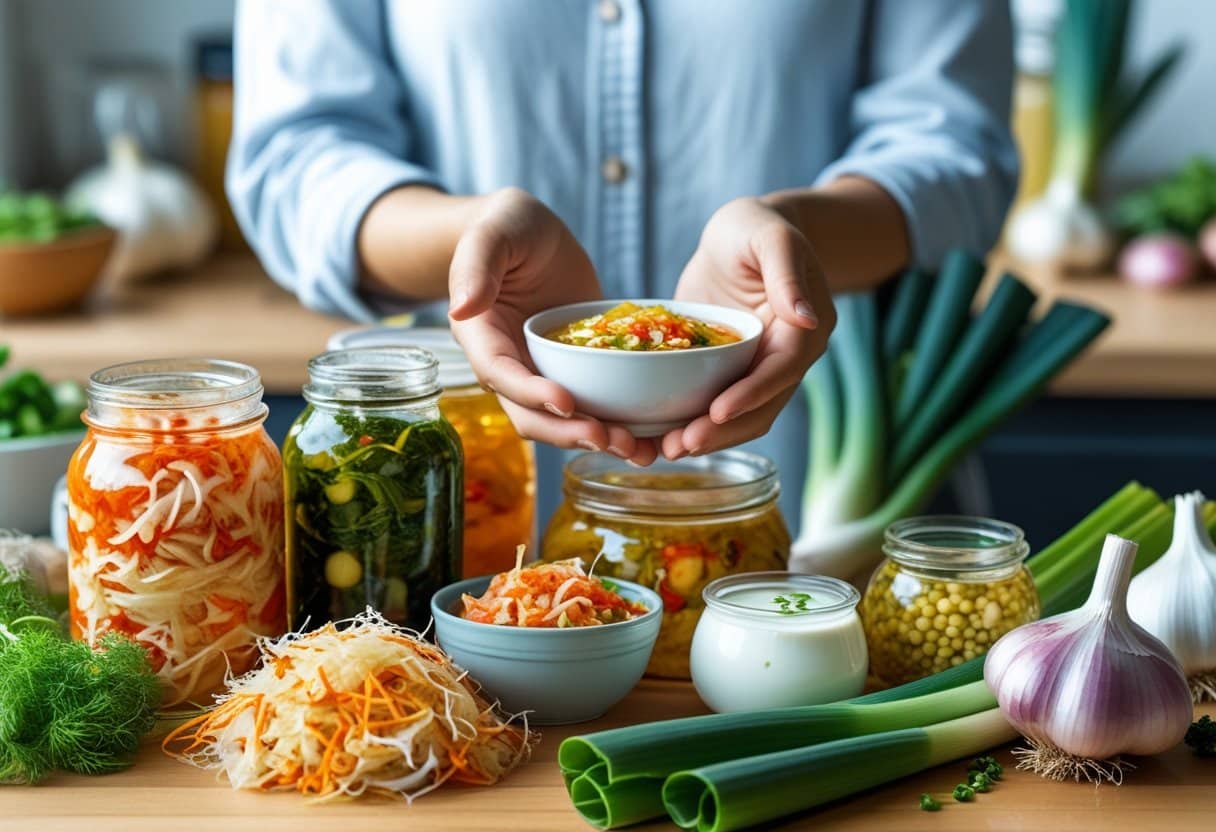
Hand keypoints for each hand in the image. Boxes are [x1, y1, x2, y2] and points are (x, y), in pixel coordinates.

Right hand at [448, 188, 658, 463]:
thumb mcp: (492, 235)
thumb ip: (476, 266)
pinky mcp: (573, 373)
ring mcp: (541, 373)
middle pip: (531, 414)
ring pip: (563, 421)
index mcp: (482, 337)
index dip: (531, 394)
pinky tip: (650, 438)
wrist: (533, 234)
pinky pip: (592, 406)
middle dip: (568, 432)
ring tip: (637, 450)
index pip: (500, 374)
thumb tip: (461, 308)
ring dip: (597, 440)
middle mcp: (508, 365)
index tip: (566, 403)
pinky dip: (618, 425)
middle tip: (611, 439)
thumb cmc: (506, 227)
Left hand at [663, 197, 834, 457]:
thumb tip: (805, 320)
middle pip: (760, 407)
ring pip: (736, 418)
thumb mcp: (770, 237)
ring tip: (664, 450)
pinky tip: (654, 438)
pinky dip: (686, 423)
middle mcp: (785, 358)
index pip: (781, 370)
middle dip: (722, 431)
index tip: (718, 411)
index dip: (752, 394)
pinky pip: (710, 405)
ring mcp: (754, 370)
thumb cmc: (755, 227)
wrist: (736, 235)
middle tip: (681, 445)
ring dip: (704, 437)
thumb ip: (787, 274)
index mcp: (805, 330)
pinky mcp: (725, 373)